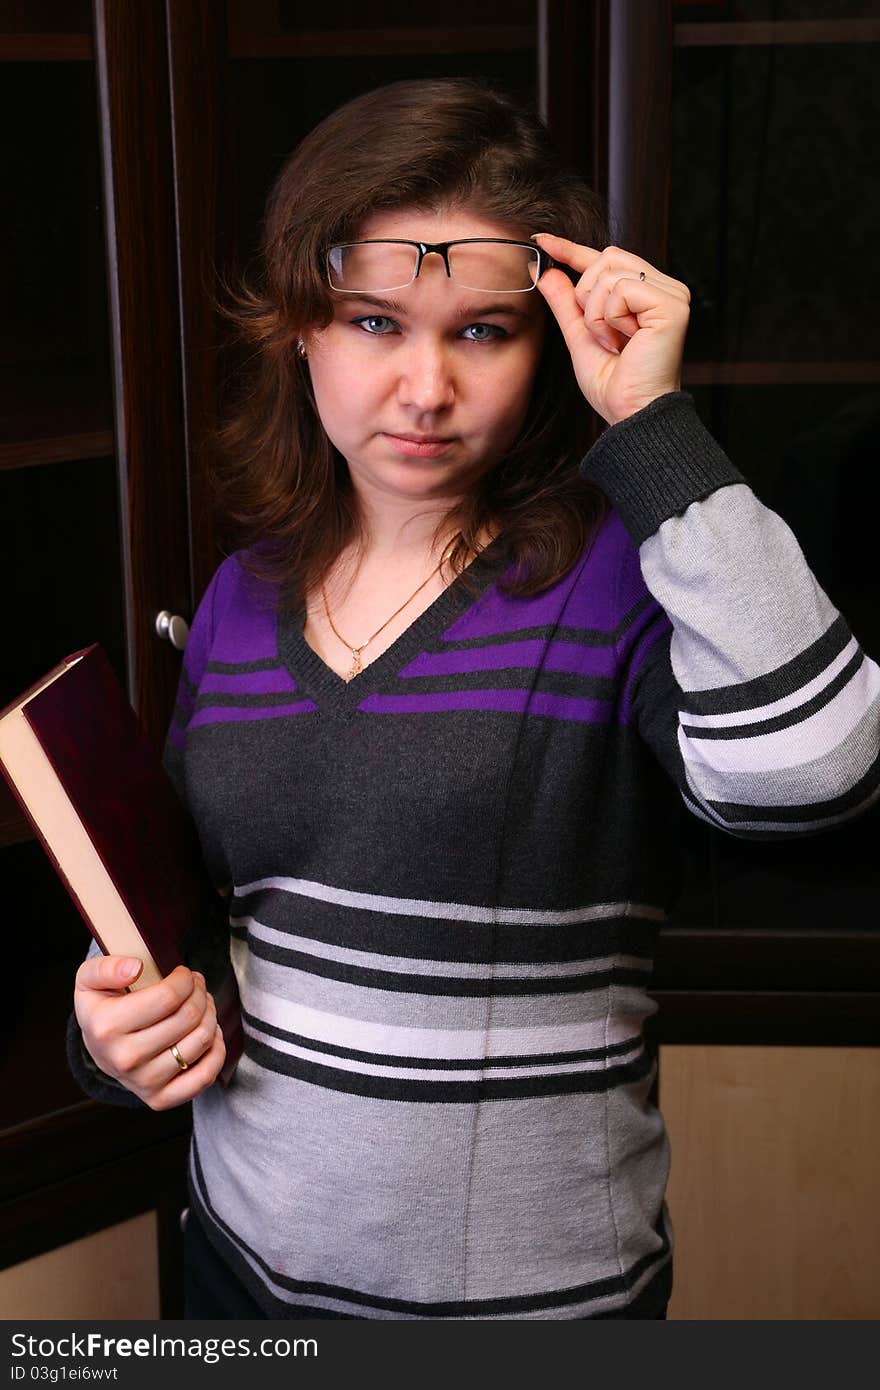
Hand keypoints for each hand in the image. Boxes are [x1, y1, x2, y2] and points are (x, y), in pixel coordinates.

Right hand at [74, 955, 226, 1109]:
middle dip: (199, 992)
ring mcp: (143, 1082)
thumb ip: (106, 966)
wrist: (99, 1048)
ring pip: (201, 1040)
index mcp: (107, 1027)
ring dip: (210, 1014)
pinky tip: (208, 1033)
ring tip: (201, 1005)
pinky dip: (217, 1050)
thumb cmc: (103, 1007)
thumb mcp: (90, 979)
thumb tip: (135, 968)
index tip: (182, 974)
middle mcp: (124, 1059)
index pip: (169, 996)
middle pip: (189, 1016)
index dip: (185, 979)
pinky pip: (205, 1076)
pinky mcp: (159, 1099)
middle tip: (195, 986)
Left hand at [532, 234, 690, 425]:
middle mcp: (662, 288)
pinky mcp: (672, 304)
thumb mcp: (580, 336)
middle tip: (600, 335)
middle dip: (587, 297)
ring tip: (613, 342)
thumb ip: (566, 303)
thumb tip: (545, 271)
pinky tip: (624, 340)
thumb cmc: (614, 385)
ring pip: (610, 272)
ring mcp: (671, 294)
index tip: (542, 240)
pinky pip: (622, 289)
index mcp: (645, 294)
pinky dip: (610, 317)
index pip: (606, 259)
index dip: (573, 249)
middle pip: (607, 258)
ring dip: (597, 313)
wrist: (631, 413)